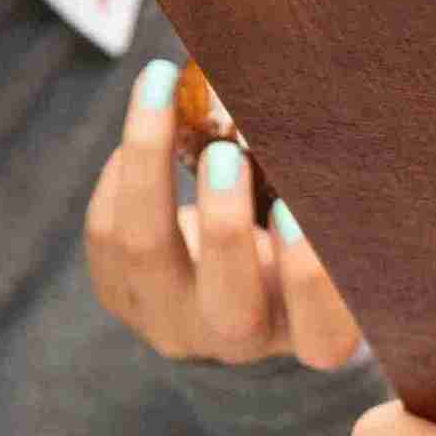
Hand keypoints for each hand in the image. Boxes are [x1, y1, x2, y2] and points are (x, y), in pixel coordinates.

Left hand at [86, 58, 362, 368]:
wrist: (241, 280)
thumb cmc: (307, 235)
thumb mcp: (330, 227)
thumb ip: (326, 195)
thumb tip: (304, 113)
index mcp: (311, 334)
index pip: (323, 332)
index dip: (308, 275)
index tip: (295, 210)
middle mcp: (241, 341)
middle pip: (228, 303)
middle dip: (221, 226)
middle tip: (225, 154)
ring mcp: (173, 323)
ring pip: (143, 253)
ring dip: (149, 166)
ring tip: (162, 94)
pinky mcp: (123, 297)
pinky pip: (105, 234)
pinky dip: (121, 170)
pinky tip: (147, 121)